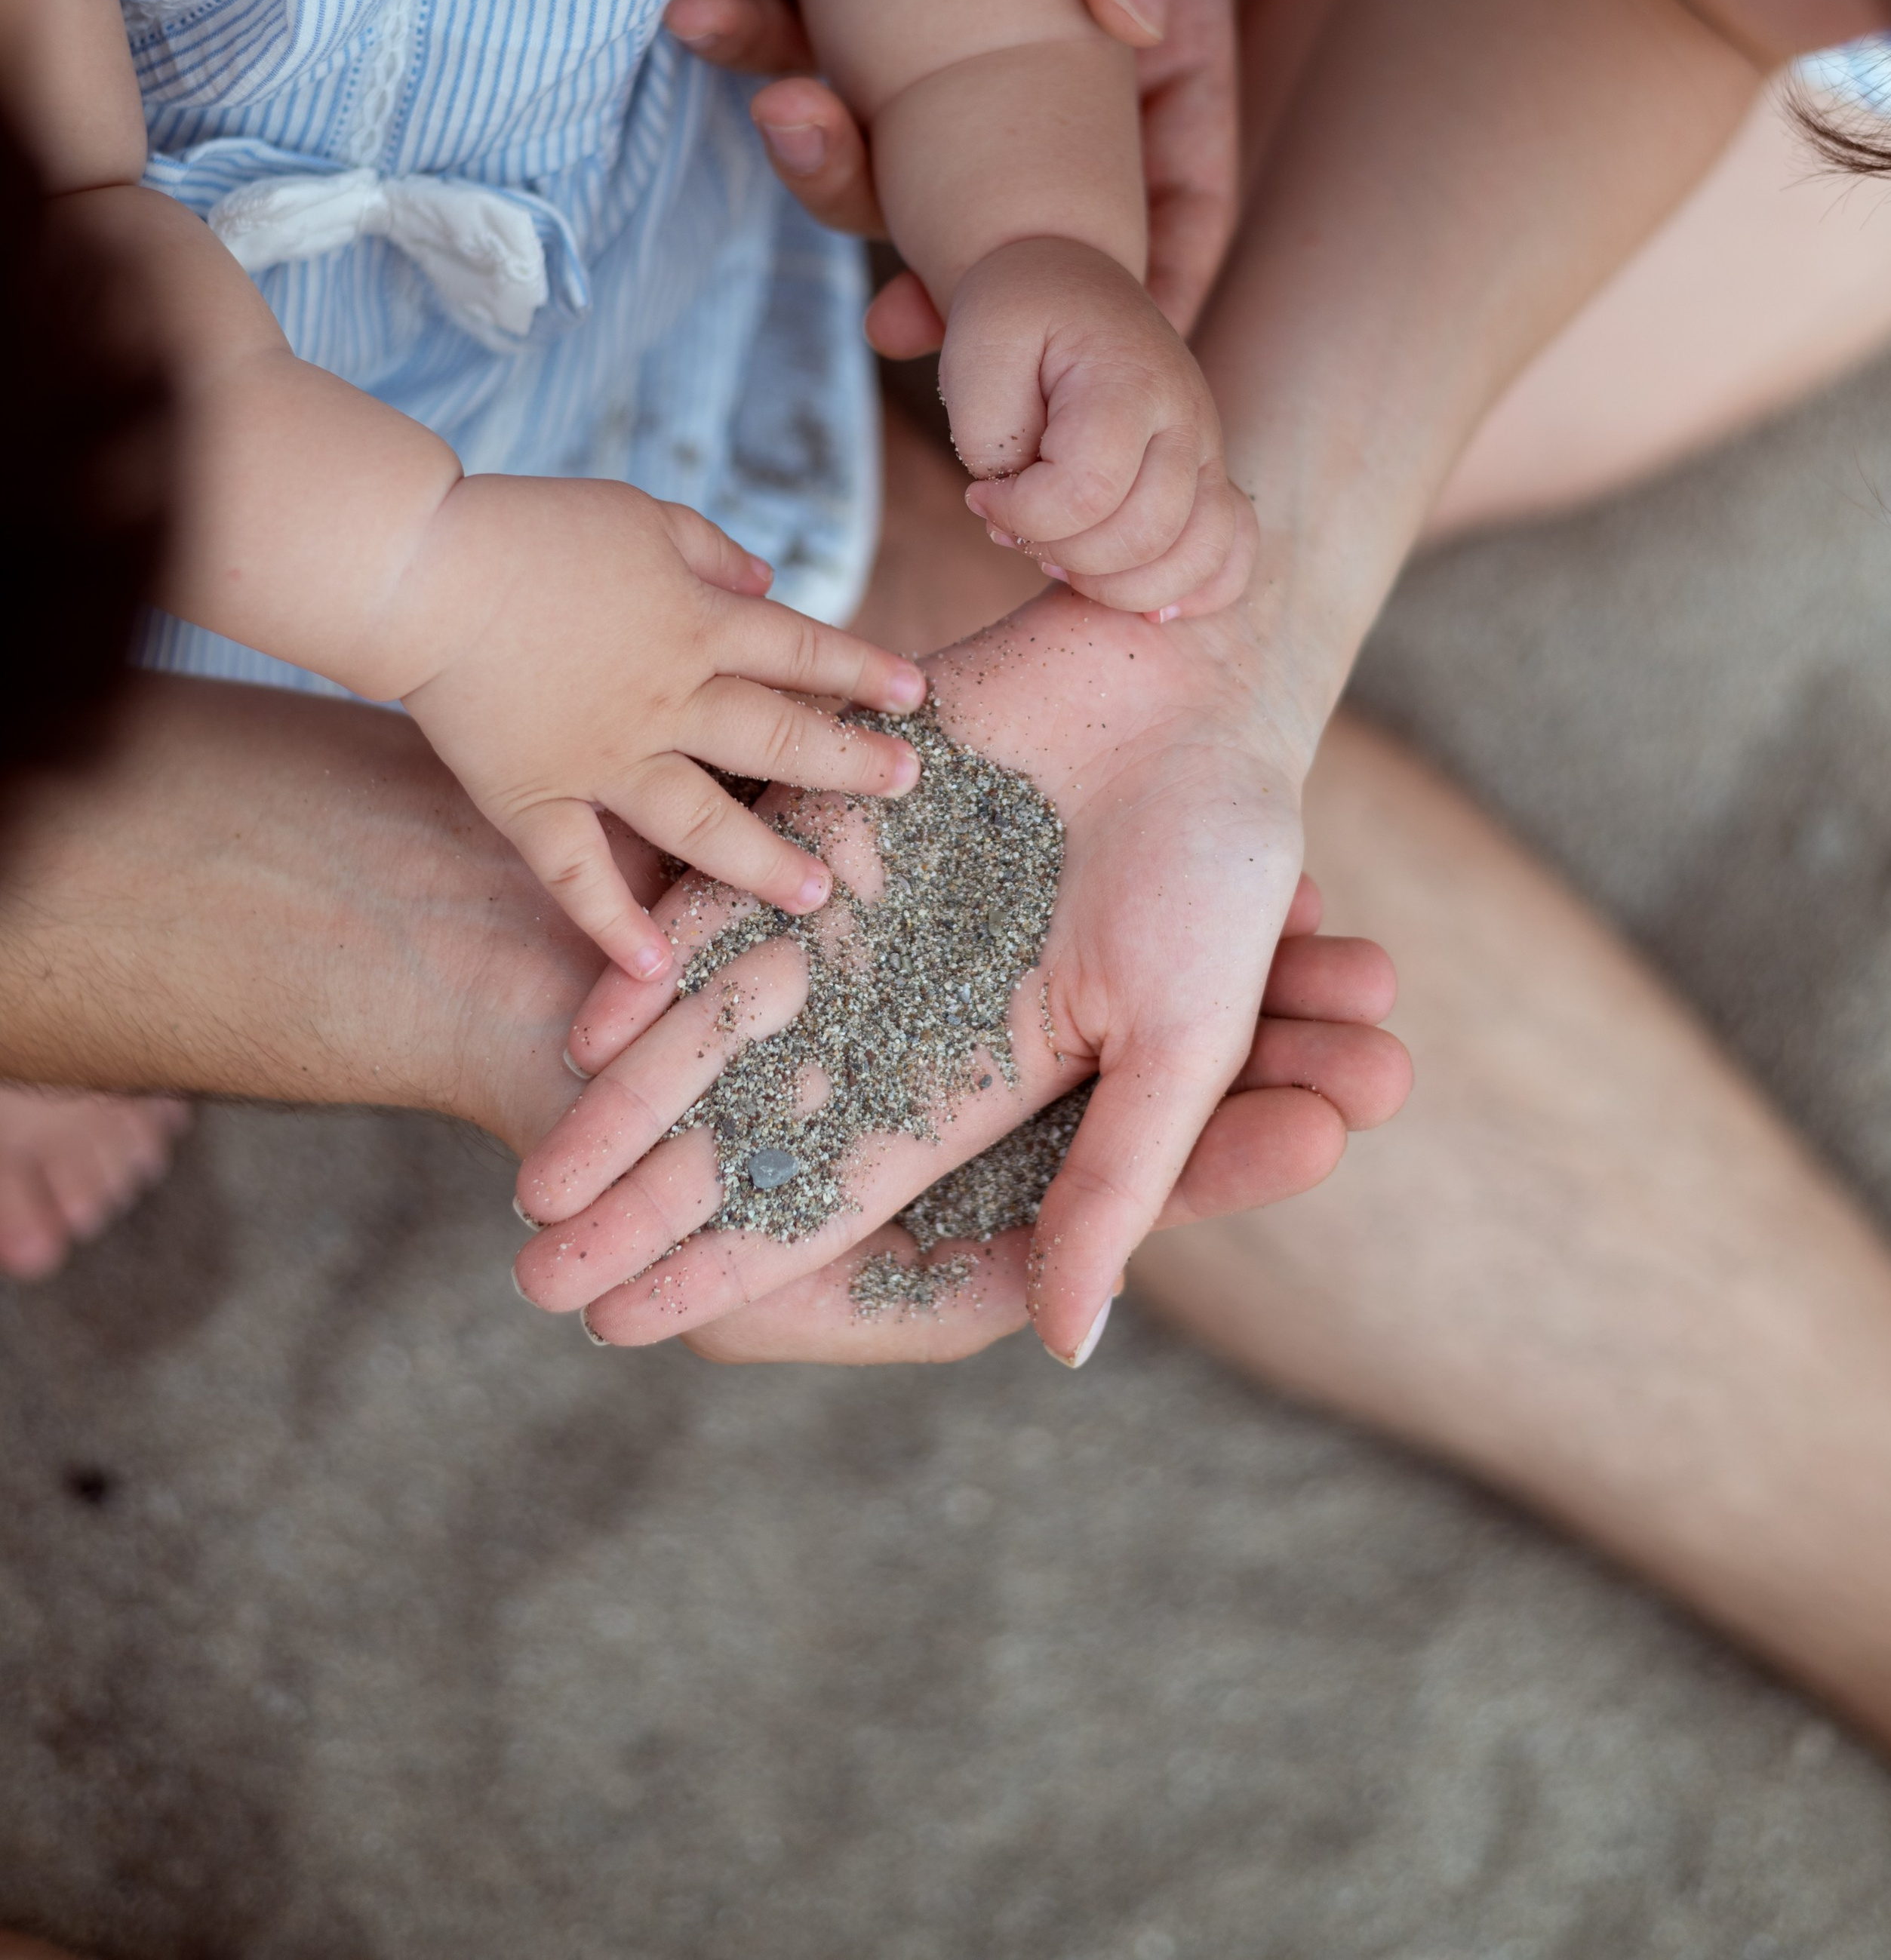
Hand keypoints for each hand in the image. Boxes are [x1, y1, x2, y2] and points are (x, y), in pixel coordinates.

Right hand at [397, 473, 927, 983]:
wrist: (424, 567)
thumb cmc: (533, 528)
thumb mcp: (642, 516)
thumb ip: (712, 552)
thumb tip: (770, 584)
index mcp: (696, 623)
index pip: (802, 651)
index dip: (862, 672)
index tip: (915, 695)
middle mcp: (665, 699)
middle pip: (776, 737)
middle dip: (849, 765)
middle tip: (907, 788)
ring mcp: (602, 757)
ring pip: (701, 821)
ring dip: (762, 862)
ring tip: (816, 895)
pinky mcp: (533, 797)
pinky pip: (578, 873)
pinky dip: (612, 923)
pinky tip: (654, 967)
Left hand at [509, 586, 1330, 1365]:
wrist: (1200, 674)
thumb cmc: (1223, 858)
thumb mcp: (1183, 1037)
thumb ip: (1116, 1181)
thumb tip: (1068, 1350)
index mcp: (979, 1072)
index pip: (834, 1193)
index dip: (734, 1263)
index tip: (631, 1332)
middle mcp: (897, 1004)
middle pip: (747, 1130)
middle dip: (645, 1209)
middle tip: (534, 1282)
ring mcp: (855, 912)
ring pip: (713, 1033)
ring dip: (624, 1112)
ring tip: (534, 1192)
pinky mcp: (827, 820)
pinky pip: (723, 907)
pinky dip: (656, 974)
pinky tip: (586, 1042)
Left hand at [662, 0, 1238, 334]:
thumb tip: (1131, 5)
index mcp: (1152, 19)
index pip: (1178, 188)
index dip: (1150, 292)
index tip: (1097, 362)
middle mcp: (1037, 49)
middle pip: (1012, 217)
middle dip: (949, 276)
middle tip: (893, 310)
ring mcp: (921, 31)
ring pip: (881, 163)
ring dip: (824, 164)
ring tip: (776, 102)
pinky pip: (780, 58)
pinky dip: (739, 50)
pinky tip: (698, 3)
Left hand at [943, 236, 1254, 614]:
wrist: (1069, 281)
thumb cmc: (1017, 317)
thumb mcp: (975, 349)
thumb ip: (985, 435)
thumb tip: (1014, 514)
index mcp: (1128, 379)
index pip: (1088, 490)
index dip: (1022, 513)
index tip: (980, 494)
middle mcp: (1186, 418)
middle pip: (1144, 536)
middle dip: (1061, 552)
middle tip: (1013, 525)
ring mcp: (1208, 451)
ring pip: (1193, 558)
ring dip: (1114, 584)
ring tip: (1060, 554)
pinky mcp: (1210, 479)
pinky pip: (1231, 554)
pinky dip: (1188, 589)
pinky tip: (1131, 593)